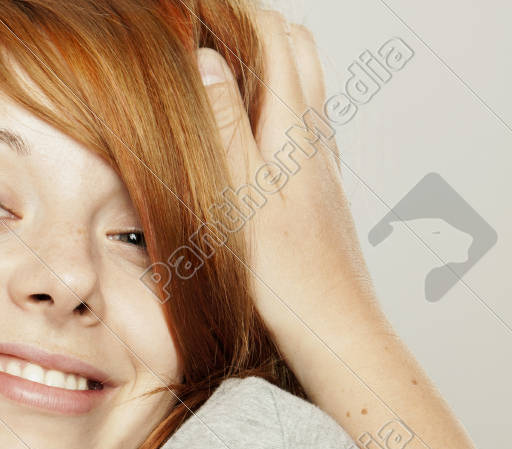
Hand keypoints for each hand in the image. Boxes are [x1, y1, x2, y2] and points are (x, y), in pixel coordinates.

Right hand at [198, 11, 387, 350]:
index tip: (194, 8)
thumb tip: (208, 58)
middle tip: (207, 29)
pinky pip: (297, 130)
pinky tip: (242, 139)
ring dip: (266, 67)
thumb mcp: (237, 198)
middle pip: (298, 54)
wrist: (334, 335)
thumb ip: (223, 126)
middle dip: (257, 29)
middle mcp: (314, 141)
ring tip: (218, 72)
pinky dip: (270, 109)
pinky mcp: (316, 197)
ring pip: (301, 91)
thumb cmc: (282, 279)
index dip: (239, 13)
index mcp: (294, 132)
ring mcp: (319, 169)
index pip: (277, 39)